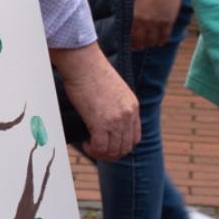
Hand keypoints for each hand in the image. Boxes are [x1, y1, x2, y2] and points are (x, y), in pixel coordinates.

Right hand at [52, 46, 139, 161]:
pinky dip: (93, 150)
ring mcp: (116, 120)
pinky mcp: (101, 123)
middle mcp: (128, 115)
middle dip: (112, 154)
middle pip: (126, 147)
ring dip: (102, 154)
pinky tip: (86, 143)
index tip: (110, 145)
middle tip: (98, 150)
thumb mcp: (114, 90)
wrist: (84, 64)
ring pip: (114, 151)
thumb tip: (107, 119)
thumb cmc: (93, 72)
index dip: (122, 146)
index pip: (135, 137)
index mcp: (133, 106)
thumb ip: (117, 106)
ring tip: (91, 146)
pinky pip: (101, 148)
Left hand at [131, 0, 183, 49]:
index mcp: (136, 15)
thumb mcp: (138, 2)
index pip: (131, 35)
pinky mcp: (168, 21)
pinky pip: (164, 36)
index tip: (131, 45)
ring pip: (153, 40)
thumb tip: (131, 27)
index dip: (131, 43)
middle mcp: (145, 21)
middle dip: (139, 46)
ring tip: (149, 44)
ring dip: (150, 44)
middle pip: (141, 41)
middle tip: (139, 48)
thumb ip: (135, 15)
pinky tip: (159, 43)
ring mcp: (158, 22)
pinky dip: (161, 41)